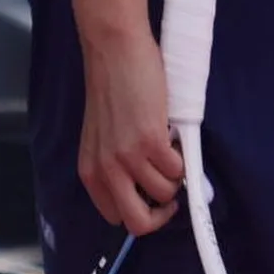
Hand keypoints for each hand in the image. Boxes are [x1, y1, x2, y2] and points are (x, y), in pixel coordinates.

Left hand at [78, 26, 184, 235]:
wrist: (114, 51)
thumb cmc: (110, 87)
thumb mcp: (103, 136)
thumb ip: (116, 163)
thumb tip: (146, 189)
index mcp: (90, 171)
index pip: (115, 217)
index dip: (139, 210)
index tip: (151, 196)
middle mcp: (106, 170)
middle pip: (137, 223)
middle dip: (160, 214)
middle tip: (170, 193)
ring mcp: (128, 157)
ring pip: (165, 194)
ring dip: (174, 176)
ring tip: (169, 149)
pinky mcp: (151, 142)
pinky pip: (178, 169)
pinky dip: (183, 158)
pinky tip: (173, 137)